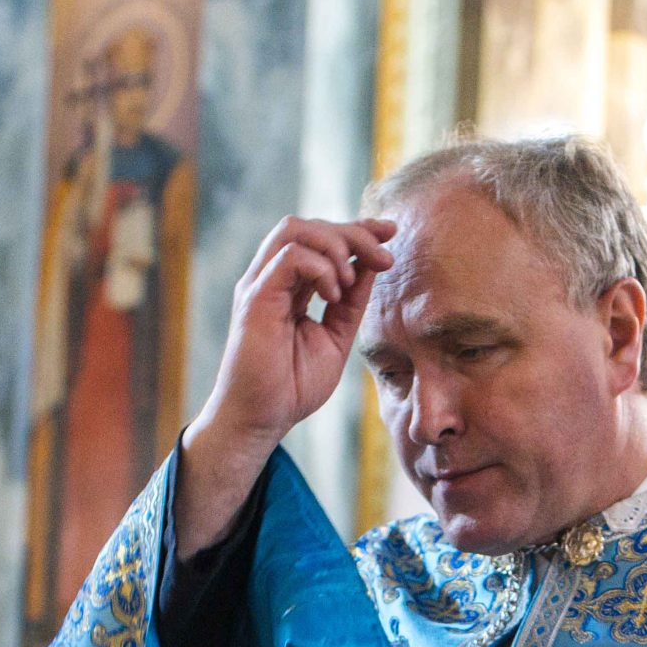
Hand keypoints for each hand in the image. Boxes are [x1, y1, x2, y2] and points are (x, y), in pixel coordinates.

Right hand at [176, 216, 396, 555]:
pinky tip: (335, 293)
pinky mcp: (255, 298)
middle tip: (385, 255)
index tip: (391, 233)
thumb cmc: (291, 387)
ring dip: (336, 245)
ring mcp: (260, 285)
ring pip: (295, 229)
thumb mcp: (336, 338)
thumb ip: (351, 303)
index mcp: (288, 287)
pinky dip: (320, 267)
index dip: (357, 230)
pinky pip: (289, 258)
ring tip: (352, 279)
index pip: (320, 240)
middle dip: (353, 232)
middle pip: (309, 226)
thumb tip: (372, 265)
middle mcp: (271, 279)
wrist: (261, 420)